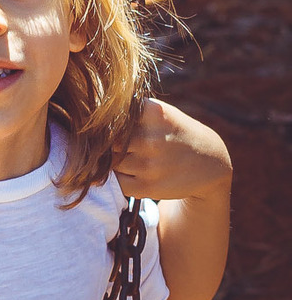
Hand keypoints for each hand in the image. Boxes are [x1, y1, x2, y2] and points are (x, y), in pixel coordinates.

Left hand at [113, 99, 231, 201]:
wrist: (209, 161)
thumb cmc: (174, 131)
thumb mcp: (160, 111)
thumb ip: (130, 111)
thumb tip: (90, 115)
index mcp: (153, 113)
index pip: (112, 115)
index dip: (110, 121)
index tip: (114, 123)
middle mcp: (151, 139)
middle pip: (109, 140)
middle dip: (113, 143)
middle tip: (128, 143)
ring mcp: (150, 165)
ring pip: (112, 161)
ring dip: (117, 160)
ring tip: (136, 156)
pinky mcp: (149, 188)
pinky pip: (118, 181)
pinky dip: (123, 177)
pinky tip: (137, 171)